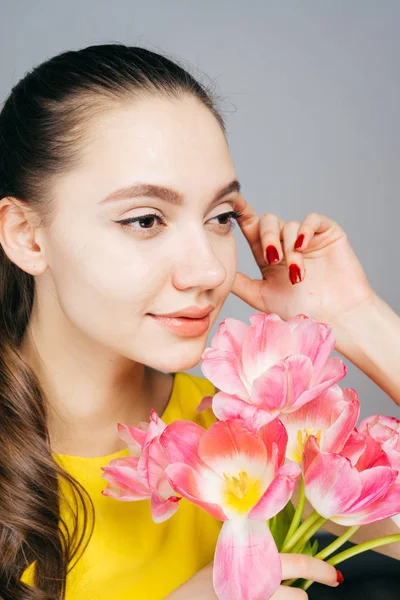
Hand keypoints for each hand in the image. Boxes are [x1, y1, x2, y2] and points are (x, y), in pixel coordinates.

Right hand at [165, 554, 339, 598]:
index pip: (299, 563)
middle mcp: (258, 583)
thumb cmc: (207, 582)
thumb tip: (280, 552)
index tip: (336, 576)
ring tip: (264, 597)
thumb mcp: (231, 558)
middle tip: (297, 595)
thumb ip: (255, 552)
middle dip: (298, 596)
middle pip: (298, 597)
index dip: (321, 568)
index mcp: (254, 560)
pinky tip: (251, 599)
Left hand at [231, 195, 375, 326]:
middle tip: (272, 259)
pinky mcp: (327, 234)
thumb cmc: (302, 311)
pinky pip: (312, 219)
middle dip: (267, 236)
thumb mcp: (262, 297)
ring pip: (289, 225)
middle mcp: (286, 244)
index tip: (230, 202)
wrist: (336, 318)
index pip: (251, 228)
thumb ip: (240, 283)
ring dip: (289, 248)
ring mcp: (306, 238)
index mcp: (268, 255)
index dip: (241, 212)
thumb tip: (215, 271)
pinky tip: (301, 246)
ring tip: (297, 274)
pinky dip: (304, 229)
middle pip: (267, 222)